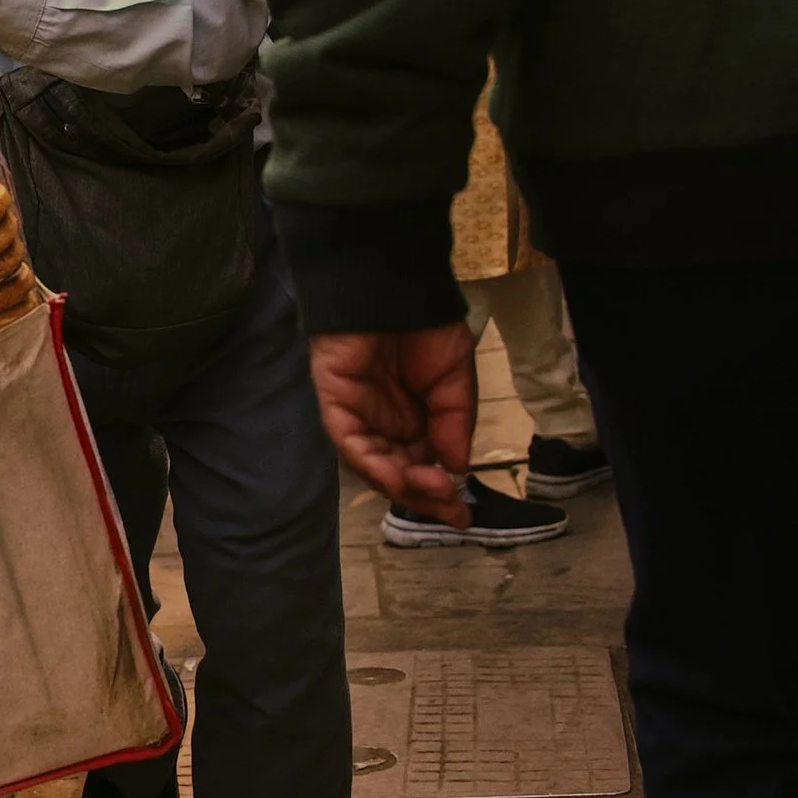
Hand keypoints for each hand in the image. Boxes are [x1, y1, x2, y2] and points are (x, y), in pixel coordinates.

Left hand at [309, 324, 477, 524]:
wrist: (395, 283)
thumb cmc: (426, 323)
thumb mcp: (455, 376)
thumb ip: (454, 420)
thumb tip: (457, 467)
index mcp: (413, 417)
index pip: (422, 465)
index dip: (439, 492)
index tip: (463, 514)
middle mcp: (383, 422)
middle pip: (397, 472)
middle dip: (423, 495)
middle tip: (451, 509)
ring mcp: (357, 413)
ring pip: (373, 463)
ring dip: (401, 484)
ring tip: (431, 490)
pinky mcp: (335, 400)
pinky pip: (349, 440)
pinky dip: (371, 462)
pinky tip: (396, 477)